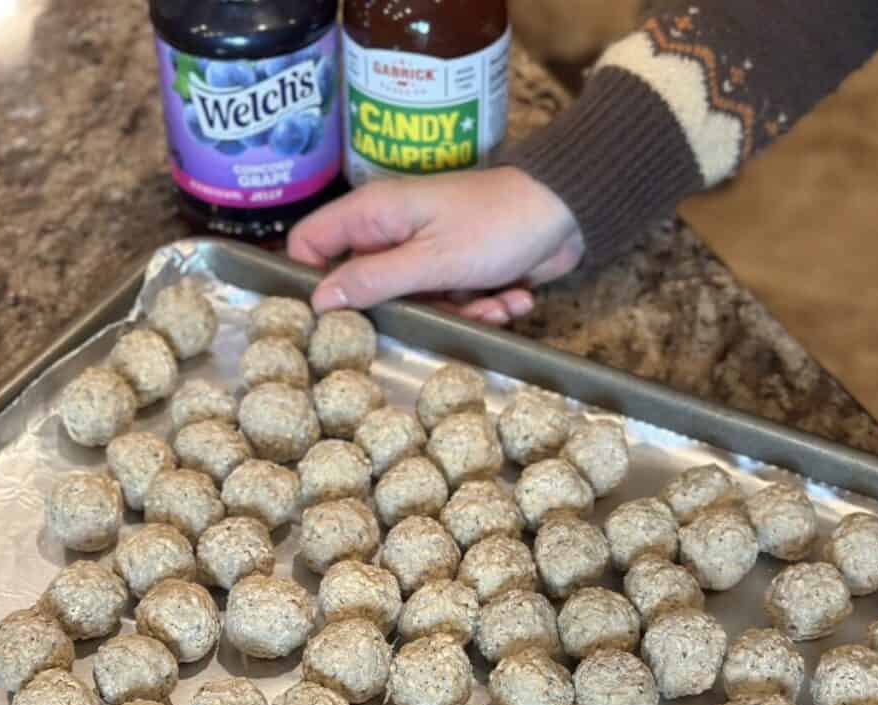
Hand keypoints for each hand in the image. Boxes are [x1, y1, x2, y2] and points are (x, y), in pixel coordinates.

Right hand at [287, 166, 583, 323]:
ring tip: (492, 303)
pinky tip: (510, 297)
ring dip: (456, 314)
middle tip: (436, 315)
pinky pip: (449, 305)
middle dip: (403, 311)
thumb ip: (372, 280)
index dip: (311, 279)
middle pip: (365, 286)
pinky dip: (480, 309)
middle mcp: (392, 232)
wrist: (567, 214)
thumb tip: (320, 300)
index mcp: (374, 214)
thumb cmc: (497, 224)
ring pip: (413, 304)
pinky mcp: (454, 272)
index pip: (310, 242)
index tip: (330, 317)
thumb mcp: (430, 260)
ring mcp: (424, 253)